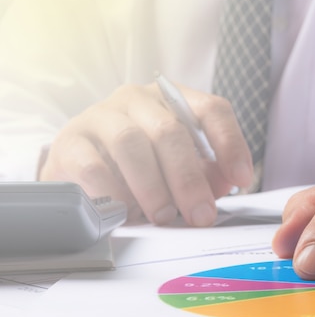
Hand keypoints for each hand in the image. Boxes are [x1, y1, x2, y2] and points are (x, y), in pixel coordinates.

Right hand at [39, 83, 252, 225]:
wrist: (78, 160)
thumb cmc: (140, 162)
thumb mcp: (178, 163)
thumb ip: (206, 172)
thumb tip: (224, 185)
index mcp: (173, 99)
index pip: (211, 109)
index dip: (230, 144)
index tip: (242, 180)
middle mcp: (137, 99)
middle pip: (170, 131)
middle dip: (189, 178)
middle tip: (200, 215)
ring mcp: (101, 116)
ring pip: (131, 143)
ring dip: (152, 187)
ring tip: (163, 216)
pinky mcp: (70, 141)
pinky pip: (93, 166)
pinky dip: (114, 193)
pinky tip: (126, 213)